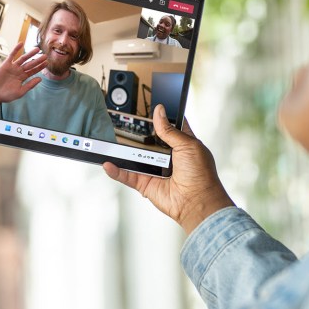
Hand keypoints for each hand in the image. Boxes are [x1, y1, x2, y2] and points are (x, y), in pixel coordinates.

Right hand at [0, 42, 47, 108]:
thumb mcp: (20, 91)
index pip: (33, 71)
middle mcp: (19, 71)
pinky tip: (21, 44)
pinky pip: (11, 55)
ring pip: (23, 59)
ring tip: (37, 49)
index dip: (40, 67)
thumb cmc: (6, 95)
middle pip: (30, 64)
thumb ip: (30, 85)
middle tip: (45, 55)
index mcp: (23, 78)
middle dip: (38, 60)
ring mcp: (13, 67)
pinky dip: (16, 49)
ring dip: (30, 54)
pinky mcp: (5, 65)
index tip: (47, 63)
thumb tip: (40, 78)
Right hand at [103, 104, 234, 234]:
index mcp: (181, 143)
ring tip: (107, 142)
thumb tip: (159, 112)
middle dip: (135, 133)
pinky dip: (117, 171)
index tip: (147, 105)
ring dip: (121, 152)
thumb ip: (170, 130)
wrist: (197, 202)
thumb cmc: (201, 174)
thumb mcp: (188, 145)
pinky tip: (108, 164)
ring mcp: (155, 169)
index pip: (168, 125)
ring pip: (134, 157)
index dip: (159, 116)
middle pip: (146, 140)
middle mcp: (167, 156)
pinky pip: (128, 176)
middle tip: (120, 121)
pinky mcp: (146, 184)